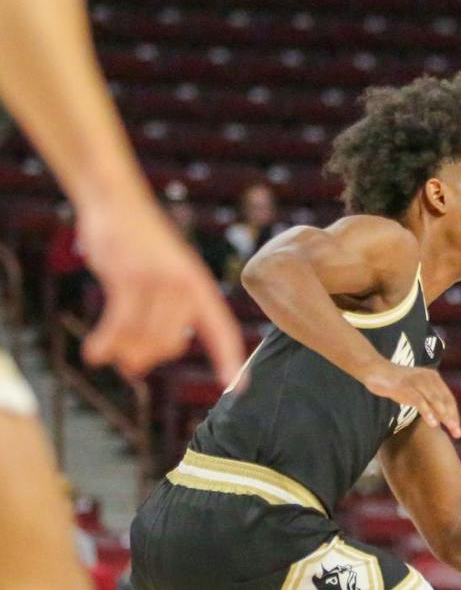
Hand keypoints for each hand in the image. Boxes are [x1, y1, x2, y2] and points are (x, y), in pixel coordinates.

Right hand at [75, 196, 243, 382]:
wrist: (117, 202)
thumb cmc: (139, 247)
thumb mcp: (163, 277)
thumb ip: (159, 317)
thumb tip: (135, 365)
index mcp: (201, 288)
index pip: (222, 331)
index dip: (229, 360)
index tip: (238, 388)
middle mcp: (185, 287)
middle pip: (170, 344)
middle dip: (149, 357)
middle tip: (131, 365)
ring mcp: (157, 281)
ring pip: (144, 336)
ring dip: (125, 352)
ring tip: (109, 357)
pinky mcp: (128, 276)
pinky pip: (119, 322)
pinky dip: (107, 341)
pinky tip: (94, 355)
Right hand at [363, 363, 460, 437]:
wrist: (376, 370)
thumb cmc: (398, 384)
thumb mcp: (417, 392)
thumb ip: (429, 402)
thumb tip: (442, 419)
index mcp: (433, 377)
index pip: (448, 398)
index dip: (454, 414)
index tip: (457, 429)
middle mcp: (428, 377)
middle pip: (444, 400)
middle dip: (452, 417)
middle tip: (458, 433)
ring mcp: (416, 381)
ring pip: (434, 399)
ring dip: (444, 415)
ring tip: (451, 428)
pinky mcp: (404, 386)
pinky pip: (419, 400)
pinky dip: (427, 412)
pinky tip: (433, 423)